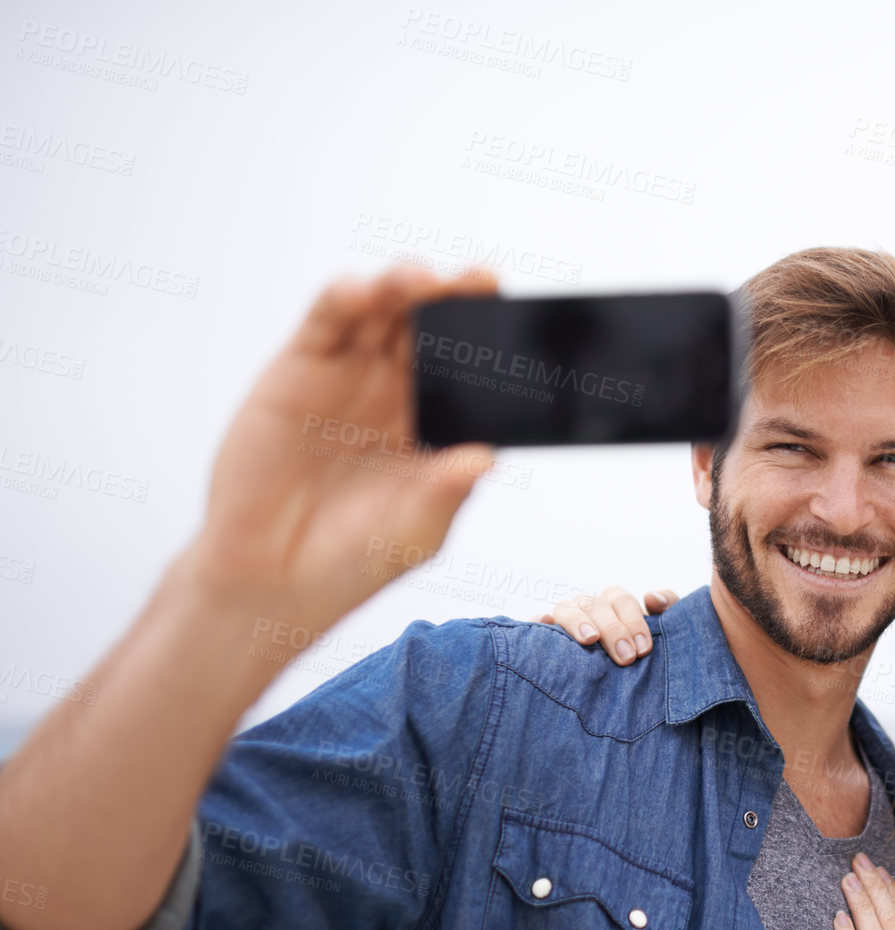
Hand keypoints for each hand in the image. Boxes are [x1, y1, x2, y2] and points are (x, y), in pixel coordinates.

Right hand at [185, 264, 500, 645]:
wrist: (270, 577)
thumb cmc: (353, 558)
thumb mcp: (415, 531)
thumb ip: (447, 493)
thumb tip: (486, 459)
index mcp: (436, 422)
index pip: (473, 368)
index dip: (494, 339)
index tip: (519, 321)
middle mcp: (396, 390)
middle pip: (431, 326)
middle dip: (456, 298)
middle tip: (479, 282)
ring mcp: (348, 374)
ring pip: (382, 311)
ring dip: (404, 285)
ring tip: (421, 281)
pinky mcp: (298, 370)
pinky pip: (325, 323)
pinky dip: (342, 299)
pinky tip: (360, 292)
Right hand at [539, 586, 678, 664]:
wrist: (616, 696)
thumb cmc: (640, 656)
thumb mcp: (662, 636)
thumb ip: (666, 613)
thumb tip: (652, 597)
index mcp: (616, 607)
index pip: (621, 600)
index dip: (633, 620)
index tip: (643, 649)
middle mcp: (590, 610)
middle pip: (597, 605)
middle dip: (613, 629)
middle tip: (627, 658)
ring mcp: (567, 621)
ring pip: (567, 608)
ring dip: (579, 621)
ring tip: (590, 640)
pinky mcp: (545, 636)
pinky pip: (537, 622)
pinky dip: (539, 620)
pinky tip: (544, 622)